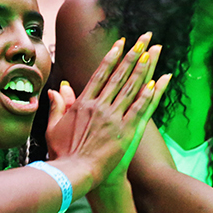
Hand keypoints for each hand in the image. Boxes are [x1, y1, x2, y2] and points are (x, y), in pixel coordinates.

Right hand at [46, 34, 167, 189]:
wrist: (75, 174)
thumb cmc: (62, 155)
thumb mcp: (53, 128)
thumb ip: (57, 107)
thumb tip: (57, 90)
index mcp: (83, 103)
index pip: (101, 74)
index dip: (113, 56)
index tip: (122, 43)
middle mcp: (99, 106)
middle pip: (120, 75)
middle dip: (133, 54)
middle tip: (145, 38)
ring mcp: (114, 118)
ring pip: (131, 87)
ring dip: (144, 68)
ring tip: (154, 51)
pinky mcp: (126, 131)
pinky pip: (141, 108)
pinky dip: (149, 93)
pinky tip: (158, 80)